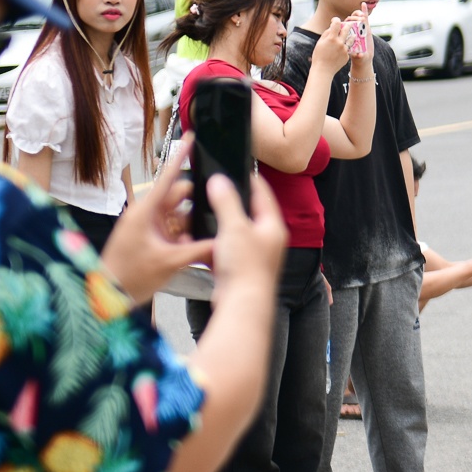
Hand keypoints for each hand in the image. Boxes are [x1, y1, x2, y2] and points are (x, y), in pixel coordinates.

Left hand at [100, 143, 213, 303]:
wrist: (107, 297)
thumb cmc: (129, 276)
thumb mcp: (170, 261)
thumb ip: (200, 249)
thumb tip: (224, 242)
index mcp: (146, 211)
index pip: (168, 176)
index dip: (180, 156)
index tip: (191, 138)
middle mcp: (147, 214)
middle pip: (178, 195)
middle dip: (195, 202)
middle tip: (214, 209)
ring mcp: (148, 226)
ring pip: (179, 214)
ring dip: (191, 223)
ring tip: (202, 236)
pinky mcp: (151, 238)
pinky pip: (174, 229)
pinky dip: (184, 236)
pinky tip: (192, 249)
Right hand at [205, 171, 287, 302]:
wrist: (241, 304)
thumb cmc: (246, 267)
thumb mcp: (235, 227)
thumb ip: (227, 201)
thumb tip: (220, 181)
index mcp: (272, 226)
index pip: (263, 194)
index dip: (250, 179)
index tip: (237, 167)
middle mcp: (266, 240)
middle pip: (247, 213)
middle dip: (230, 201)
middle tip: (215, 188)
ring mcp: (252, 255)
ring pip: (233, 232)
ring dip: (218, 223)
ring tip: (204, 210)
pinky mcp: (238, 268)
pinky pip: (223, 250)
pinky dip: (211, 244)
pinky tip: (198, 238)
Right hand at [312, 17, 351, 73]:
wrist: (323, 70)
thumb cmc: (319, 56)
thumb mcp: (320, 43)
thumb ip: (326, 34)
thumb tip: (332, 27)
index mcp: (331, 38)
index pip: (336, 24)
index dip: (336, 20)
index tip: (335, 20)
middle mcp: (340, 42)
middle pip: (347, 29)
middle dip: (348, 25)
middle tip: (349, 23)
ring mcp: (345, 49)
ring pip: (351, 39)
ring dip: (351, 35)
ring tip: (352, 34)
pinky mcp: (347, 55)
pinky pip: (348, 48)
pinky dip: (347, 46)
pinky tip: (345, 47)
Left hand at [345, 4, 372, 63]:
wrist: (363, 59)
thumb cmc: (358, 58)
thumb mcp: (358, 57)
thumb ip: (358, 55)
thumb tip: (359, 55)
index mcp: (348, 36)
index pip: (345, 25)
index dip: (346, 21)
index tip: (349, 22)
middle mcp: (353, 31)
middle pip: (351, 20)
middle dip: (354, 18)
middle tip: (359, 19)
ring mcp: (360, 29)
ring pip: (358, 18)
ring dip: (359, 14)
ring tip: (362, 15)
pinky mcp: (367, 28)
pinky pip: (365, 18)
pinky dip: (364, 11)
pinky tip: (363, 4)